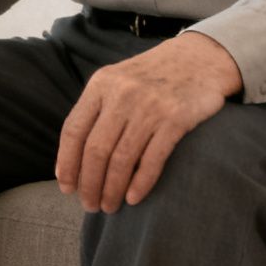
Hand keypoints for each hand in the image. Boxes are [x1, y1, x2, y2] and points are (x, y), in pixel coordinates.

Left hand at [55, 32, 242, 211]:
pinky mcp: (176, 119)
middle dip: (89, 183)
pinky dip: (140, 183)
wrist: (199, 58)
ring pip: (122, 159)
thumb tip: (72, 159)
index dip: (67, 163)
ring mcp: (149, 106)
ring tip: (109, 206)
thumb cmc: (151, 77)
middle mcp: (122, 94)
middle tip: (90, 205)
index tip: (66, 187)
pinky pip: (152, 159)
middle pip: (96, 150)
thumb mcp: (117, 81)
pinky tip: (134, 198)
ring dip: (112, 189)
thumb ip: (96, 111)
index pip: (74, 130)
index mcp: (101, 84)